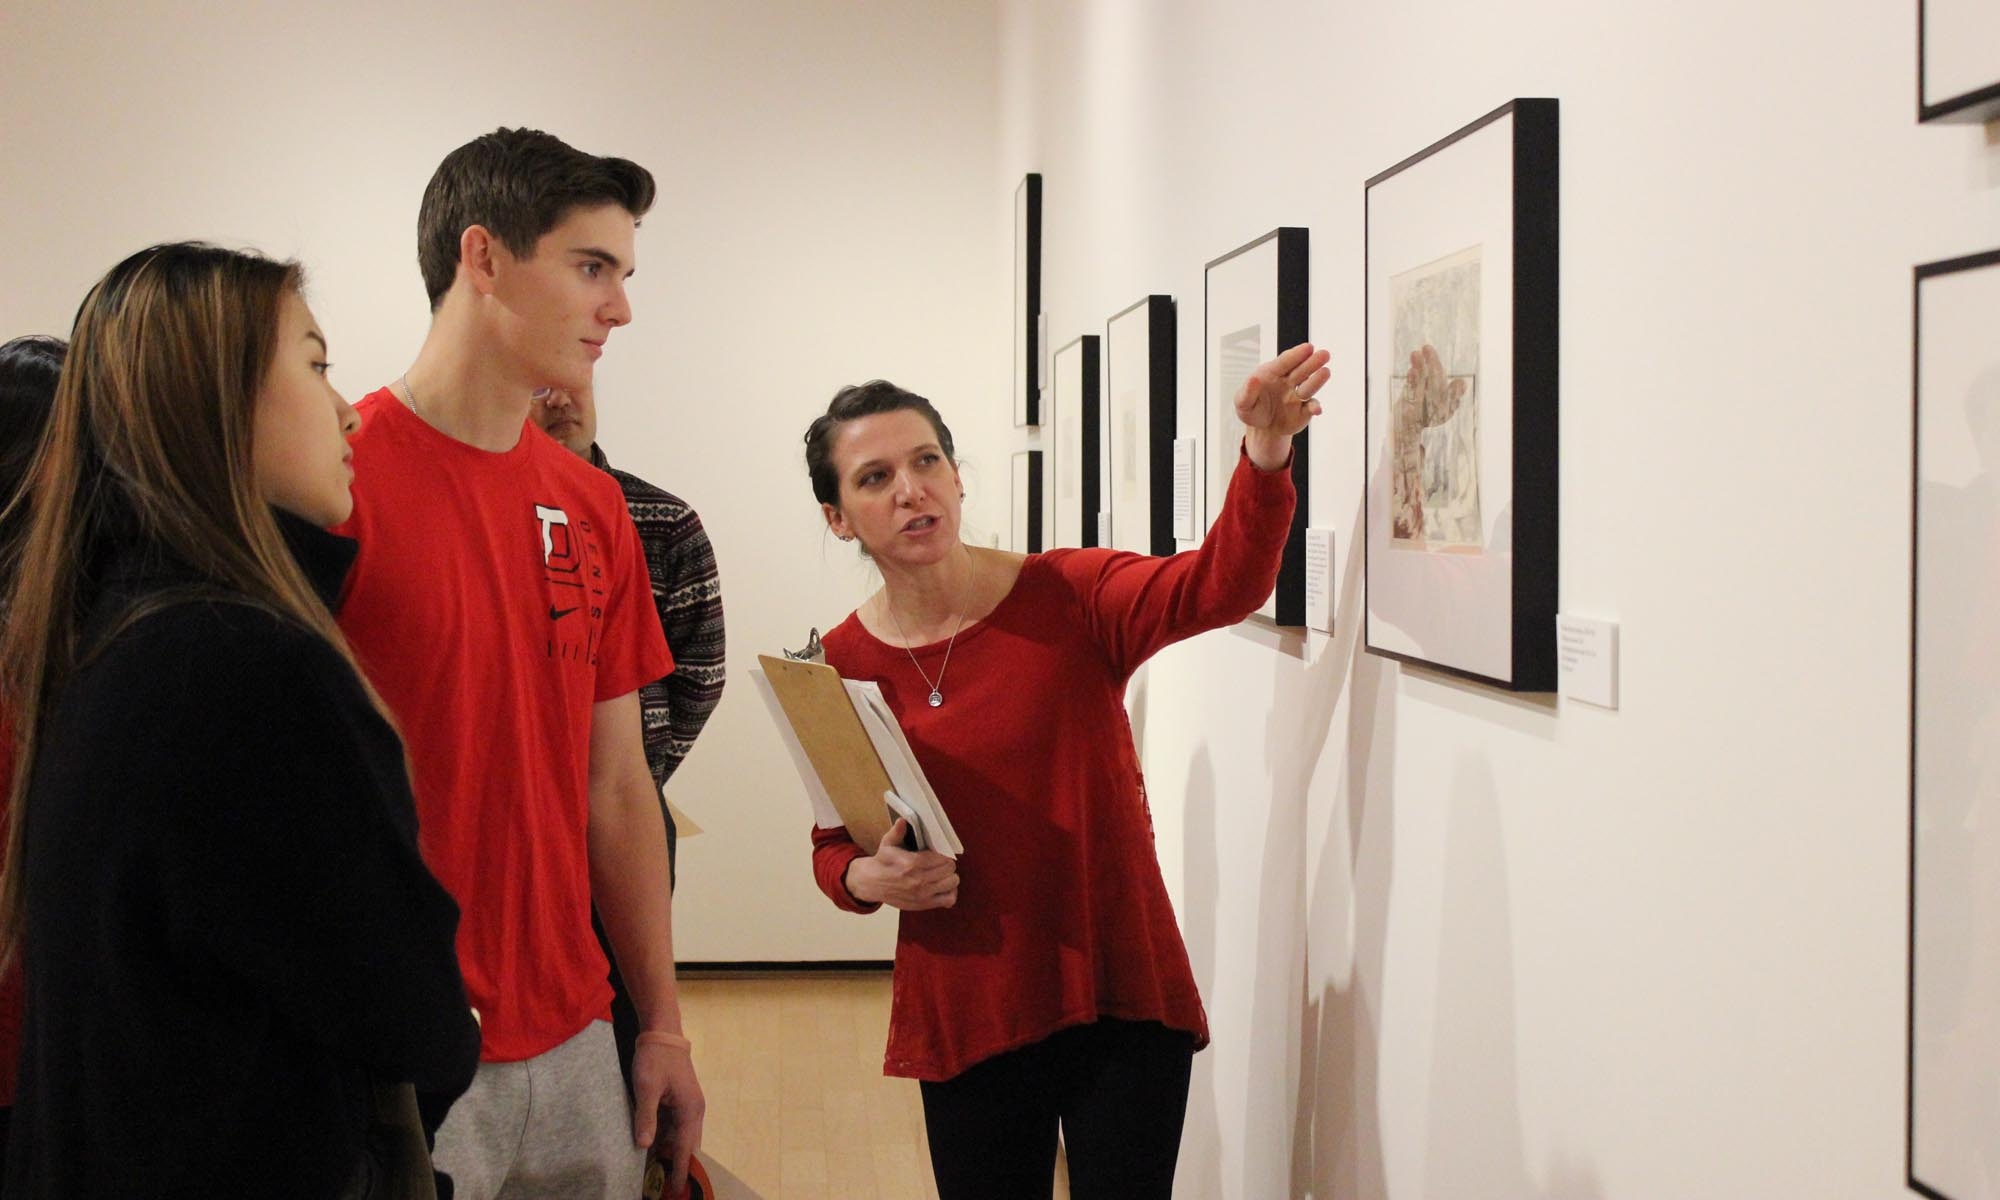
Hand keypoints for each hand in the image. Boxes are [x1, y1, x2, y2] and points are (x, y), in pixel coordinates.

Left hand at [633, 1039, 704, 1197]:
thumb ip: (646, 1117)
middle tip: (663, 1186)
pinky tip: (652, 1148)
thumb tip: (644, 1146)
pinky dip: (665, 1139)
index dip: (679, 1170)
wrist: (662, 1032)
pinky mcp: (679, 1100)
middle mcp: (694, 1110)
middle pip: (686, 1145)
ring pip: (680, 1137)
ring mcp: (688, 1105)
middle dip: (676, 1165)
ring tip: (654, 1172)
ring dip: (669, 1153)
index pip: (685, 1148)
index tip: (675, 1191)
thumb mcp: (646, 1088)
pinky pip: (674, 1126)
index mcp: (690, 1109)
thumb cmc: (655, 1058)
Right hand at [845, 818, 959, 910]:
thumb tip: (903, 821)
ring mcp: (923, 894)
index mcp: (912, 863)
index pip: (943, 858)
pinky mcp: (924, 904)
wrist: (872, 883)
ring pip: (952, 883)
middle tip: (940, 863)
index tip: (939, 854)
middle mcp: (919, 880)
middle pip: (950, 870)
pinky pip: (948, 900)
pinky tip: (942, 887)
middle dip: (947, 864)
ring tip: (941, 874)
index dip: (943, 855)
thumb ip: (897, 832)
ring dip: (949, 877)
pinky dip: (950, 893)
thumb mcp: (887, 844)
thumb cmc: (883, 862)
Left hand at [1236, 342, 1330, 469]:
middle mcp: (1288, 382)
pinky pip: (1311, 407)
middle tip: (1325, 354)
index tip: (1308, 347)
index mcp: (1272, 374)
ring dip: (1317, 380)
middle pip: (1301, 370)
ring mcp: (1297, 396)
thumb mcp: (1242, 403)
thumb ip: (1247, 392)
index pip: (1285, 362)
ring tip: (1326, 372)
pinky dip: (1314, 407)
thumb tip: (1253, 379)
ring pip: (1309, 386)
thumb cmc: (1252, 410)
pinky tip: (1316, 409)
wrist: (1263, 429)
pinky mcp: (1304, 411)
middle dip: (1312, 362)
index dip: (1296, 355)